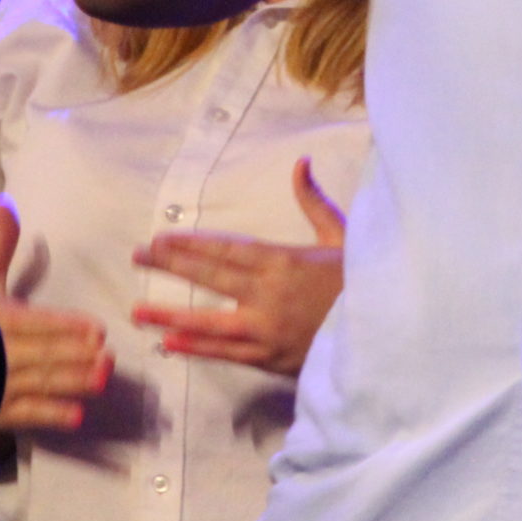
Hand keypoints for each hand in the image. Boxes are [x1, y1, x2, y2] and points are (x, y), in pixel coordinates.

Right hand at [0, 197, 112, 430]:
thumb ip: (0, 242)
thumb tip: (7, 200)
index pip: (35, 322)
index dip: (65, 326)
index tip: (97, 330)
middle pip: (42, 354)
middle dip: (75, 356)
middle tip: (108, 359)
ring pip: (38, 383)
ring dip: (71, 383)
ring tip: (102, 381)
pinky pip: (23, 414)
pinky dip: (48, 416)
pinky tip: (77, 417)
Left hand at [133, 158, 345, 374]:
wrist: (384, 333)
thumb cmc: (360, 281)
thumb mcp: (340, 235)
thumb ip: (313, 201)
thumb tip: (300, 163)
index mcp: (283, 261)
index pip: (225, 250)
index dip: (190, 245)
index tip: (160, 240)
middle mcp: (268, 295)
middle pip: (210, 278)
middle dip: (170, 266)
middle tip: (137, 258)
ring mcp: (266, 329)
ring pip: (209, 322)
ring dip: (170, 316)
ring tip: (137, 312)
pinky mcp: (270, 358)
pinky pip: (225, 352)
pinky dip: (196, 349)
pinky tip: (169, 344)